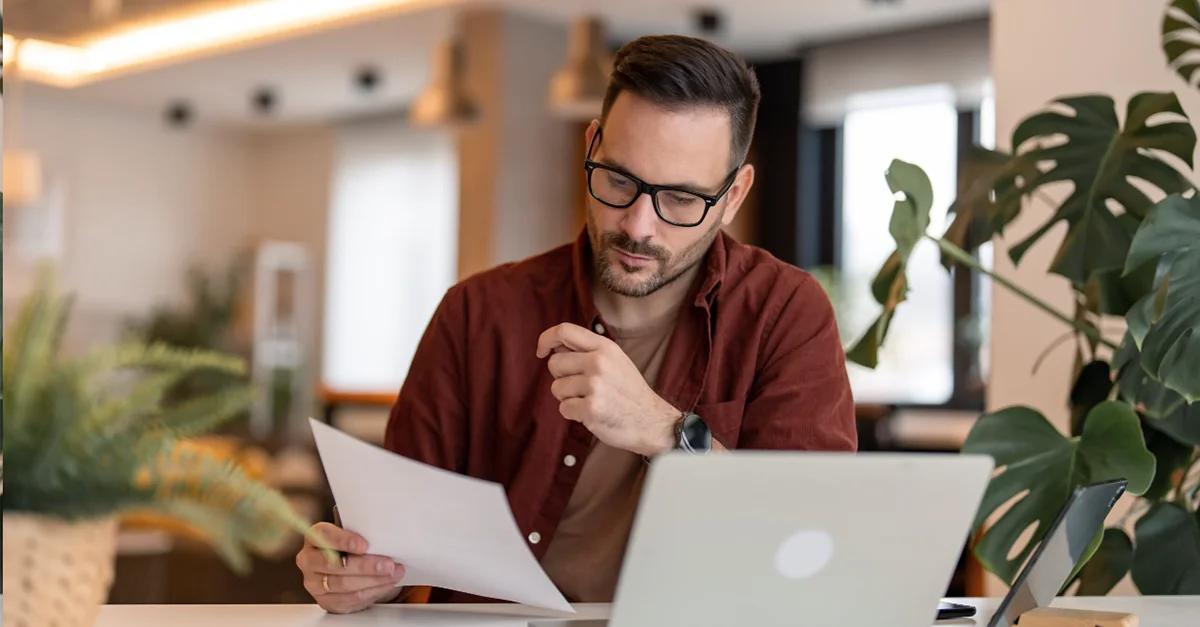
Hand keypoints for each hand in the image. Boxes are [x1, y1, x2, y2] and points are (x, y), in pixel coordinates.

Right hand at [296, 522, 405, 613]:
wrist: (346, 570)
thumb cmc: (350, 548)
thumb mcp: (353, 536)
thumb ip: (361, 535)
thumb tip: (385, 538)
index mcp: (314, 538)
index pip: (324, 536)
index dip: (343, 541)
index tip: (364, 545)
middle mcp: (309, 560)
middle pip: (334, 564)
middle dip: (364, 565)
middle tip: (387, 564)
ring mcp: (315, 583)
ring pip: (343, 583)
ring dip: (373, 579)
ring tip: (392, 573)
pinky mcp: (326, 600)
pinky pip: (350, 598)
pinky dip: (372, 590)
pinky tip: (385, 583)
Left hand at [537, 322, 680, 455]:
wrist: (651, 420)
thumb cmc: (628, 391)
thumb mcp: (614, 360)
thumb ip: (587, 351)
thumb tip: (554, 346)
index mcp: (604, 347)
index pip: (564, 330)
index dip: (546, 339)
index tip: (542, 352)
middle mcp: (599, 362)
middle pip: (554, 363)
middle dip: (561, 377)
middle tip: (581, 386)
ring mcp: (595, 385)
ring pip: (556, 388)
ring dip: (568, 398)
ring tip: (590, 400)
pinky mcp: (591, 408)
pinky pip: (563, 408)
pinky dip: (573, 414)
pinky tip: (591, 413)